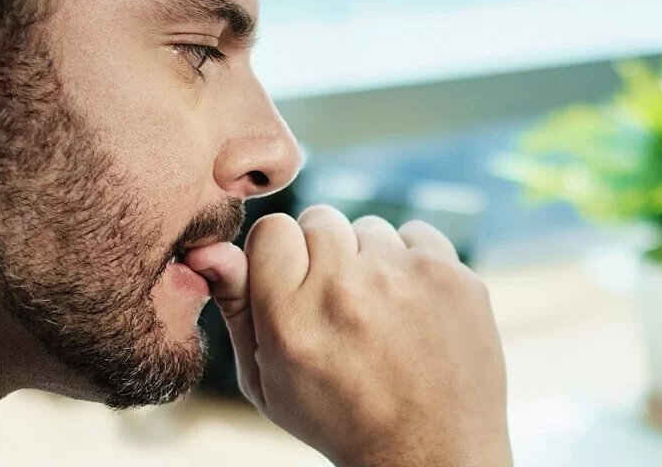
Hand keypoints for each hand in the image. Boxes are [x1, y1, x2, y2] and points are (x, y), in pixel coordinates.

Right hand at [185, 206, 509, 466]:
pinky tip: (412, 308)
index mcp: (291, 317)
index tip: (296, 284)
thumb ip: (236, 308)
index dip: (282, 254)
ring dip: (371, 260)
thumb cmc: (338, 417)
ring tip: (380, 315)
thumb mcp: (266, 381)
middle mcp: (345, 290)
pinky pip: (416, 234)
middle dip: (325, 253)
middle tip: (339, 305)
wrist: (430, 451)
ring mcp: (404, 278)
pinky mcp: (451, 276)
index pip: (271, 228)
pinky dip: (413, 263)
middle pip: (320, 218)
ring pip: (370, 227)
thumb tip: (210, 249)